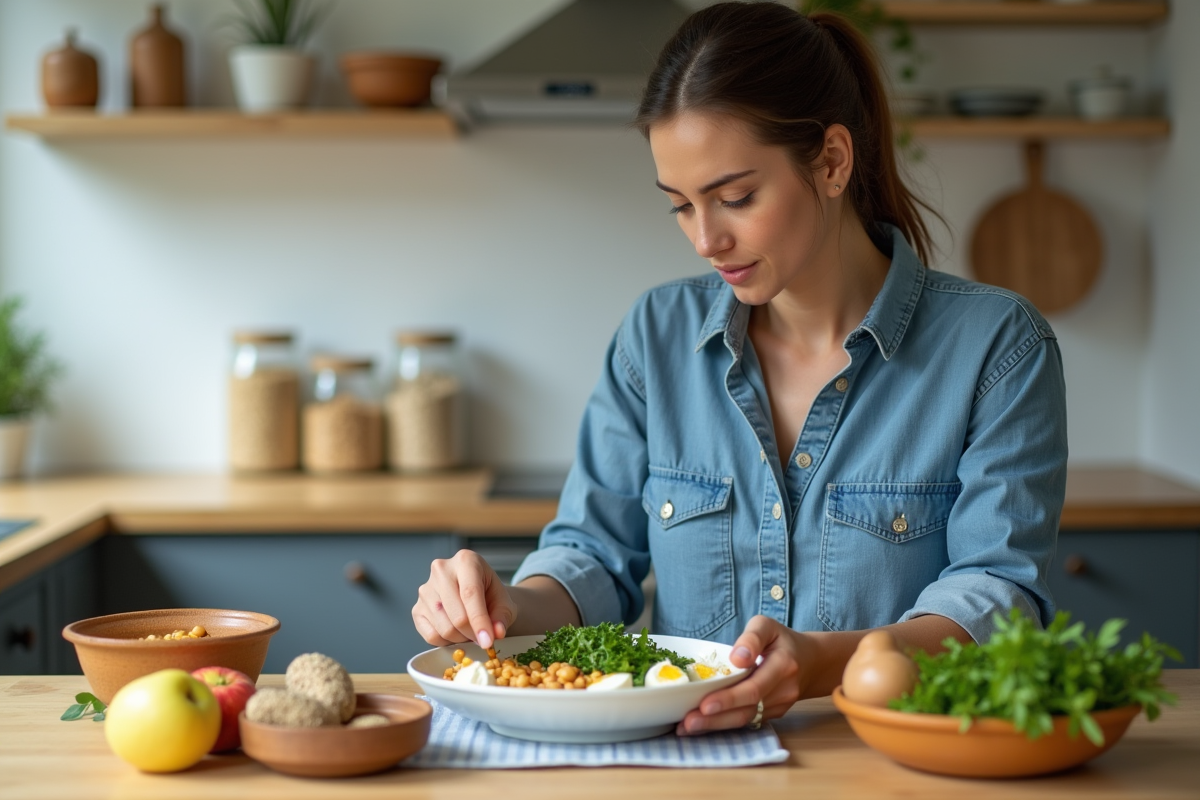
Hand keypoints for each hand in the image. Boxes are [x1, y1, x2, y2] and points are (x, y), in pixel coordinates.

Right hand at [412, 550, 517, 648]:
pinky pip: (431, 636)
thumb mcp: (504, 602)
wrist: (476, 594)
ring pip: (444, 628)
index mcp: (466, 561)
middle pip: (457, 615)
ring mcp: (425, 589)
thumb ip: (502, 617)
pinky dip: (447, 642)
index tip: (488, 642)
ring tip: (470, 631)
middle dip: (473, 634)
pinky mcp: (416, 608)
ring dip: (461, 638)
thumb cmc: (490, 595)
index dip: (480, 621)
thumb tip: (496, 633)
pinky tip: (456, 633)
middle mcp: (441, 570)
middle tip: (483, 638)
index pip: (470, 593)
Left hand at [677, 615, 806, 734]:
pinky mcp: (773, 715)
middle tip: (687, 721)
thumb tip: (737, 658)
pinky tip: (701, 725)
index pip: (754, 688)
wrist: (810, 662)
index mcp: (783, 666)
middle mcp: (783, 691)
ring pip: (745, 720)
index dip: (729, 698)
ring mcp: (780, 706)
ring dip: (715, 726)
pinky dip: (723, 724)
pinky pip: (747, 722)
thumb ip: (752, 637)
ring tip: (687, 727)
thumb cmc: (782, 640)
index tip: (705, 704)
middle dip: (715, 718)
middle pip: (747, 710)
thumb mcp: (767, 626)